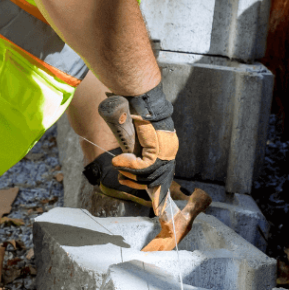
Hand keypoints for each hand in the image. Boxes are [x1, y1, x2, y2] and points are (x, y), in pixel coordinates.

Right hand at [109, 84, 177, 213]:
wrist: (137, 96)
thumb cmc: (133, 112)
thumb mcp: (133, 136)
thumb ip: (134, 152)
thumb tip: (125, 165)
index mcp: (166, 147)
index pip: (163, 173)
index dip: (153, 186)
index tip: (143, 193)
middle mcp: (169, 149)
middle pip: (160, 178)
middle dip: (142, 186)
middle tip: (124, 181)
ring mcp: (166, 148)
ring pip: (151, 174)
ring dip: (131, 174)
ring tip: (119, 167)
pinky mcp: (159, 146)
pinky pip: (146, 165)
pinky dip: (130, 166)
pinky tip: (120, 161)